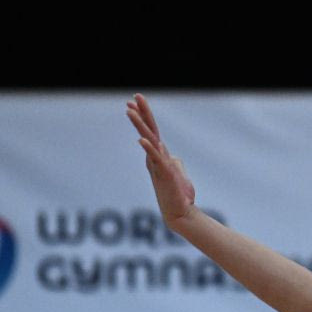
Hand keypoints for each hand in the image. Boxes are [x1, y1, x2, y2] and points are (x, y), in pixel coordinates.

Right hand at [126, 94, 195, 225]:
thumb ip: (174, 163)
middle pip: (147, 131)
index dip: (145, 116)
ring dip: (140, 126)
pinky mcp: (164, 174)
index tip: (135, 100)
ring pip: (148, 141)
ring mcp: (158, 165)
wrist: (180, 213)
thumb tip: (173, 157)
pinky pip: (156, 159)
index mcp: (158, 156)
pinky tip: (142, 140)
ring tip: (131, 111)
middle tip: (134, 97)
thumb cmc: (179, 195)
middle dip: (141, 113)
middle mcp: (155, 158)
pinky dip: (150, 149)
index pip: (151, 131)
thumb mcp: (177, 174)